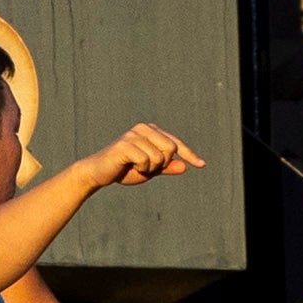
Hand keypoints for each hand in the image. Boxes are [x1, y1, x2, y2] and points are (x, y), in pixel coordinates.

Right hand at [87, 124, 204, 188]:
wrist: (101, 173)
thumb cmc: (126, 169)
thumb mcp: (151, 170)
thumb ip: (167, 168)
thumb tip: (184, 167)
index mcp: (151, 131)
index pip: (176, 143)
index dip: (189, 155)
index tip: (201, 165)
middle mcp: (143, 129)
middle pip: (171, 149)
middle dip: (162, 164)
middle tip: (146, 167)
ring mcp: (133, 135)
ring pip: (159, 157)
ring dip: (150, 168)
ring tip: (136, 166)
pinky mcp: (124, 144)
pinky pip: (146, 161)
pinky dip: (141, 169)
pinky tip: (129, 166)